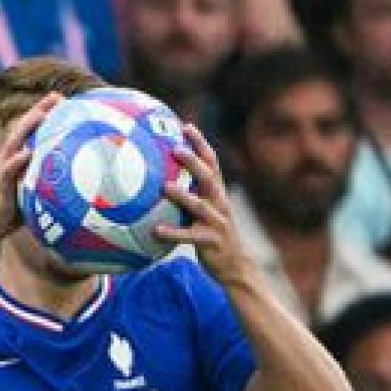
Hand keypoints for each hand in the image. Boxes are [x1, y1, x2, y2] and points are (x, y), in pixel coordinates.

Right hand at [0, 92, 59, 240]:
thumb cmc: (10, 213)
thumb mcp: (30, 192)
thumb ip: (42, 181)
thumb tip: (66, 176)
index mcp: (14, 160)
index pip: (29, 132)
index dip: (43, 114)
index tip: (61, 100)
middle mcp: (7, 160)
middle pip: (22, 130)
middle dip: (39, 111)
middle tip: (56, 96)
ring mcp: (1, 171)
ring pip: (14, 143)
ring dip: (28, 127)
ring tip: (42, 113)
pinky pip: (8, 171)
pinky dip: (17, 161)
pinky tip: (28, 152)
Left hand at [155, 123, 256, 288]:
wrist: (235, 265)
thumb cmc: (211, 234)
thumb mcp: (203, 210)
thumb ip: (188, 194)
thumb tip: (160, 178)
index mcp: (217, 193)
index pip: (211, 162)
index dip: (200, 143)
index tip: (186, 126)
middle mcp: (220, 203)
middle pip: (208, 177)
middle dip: (193, 161)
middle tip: (175, 148)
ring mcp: (217, 222)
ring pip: (200, 206)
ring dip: (183, 196)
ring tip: (165, 187)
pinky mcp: (211, 241)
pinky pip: (190, 237)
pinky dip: (173, 233)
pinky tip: (155, 231)